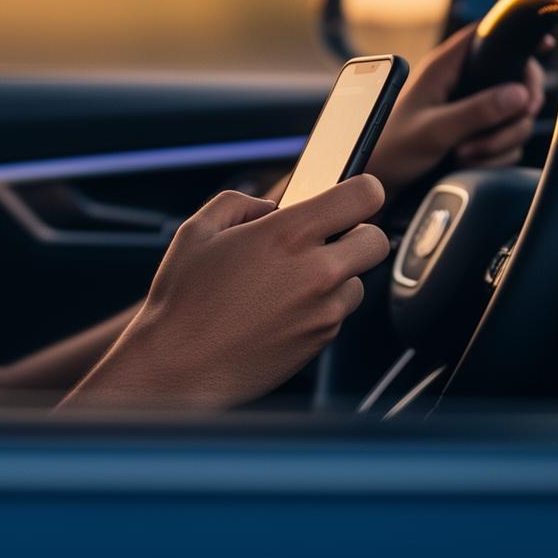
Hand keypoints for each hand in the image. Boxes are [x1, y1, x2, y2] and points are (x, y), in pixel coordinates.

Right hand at [62, 175, 389, 410]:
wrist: (180, 367)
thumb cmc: (183, 301)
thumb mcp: (198, 230)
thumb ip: (240, 204)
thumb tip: (268, 208)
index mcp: (289, 234)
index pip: (364, 196)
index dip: (361, 191)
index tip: (349, 197)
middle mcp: (317, 272)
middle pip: (376, 241)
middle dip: (355, 235)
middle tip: (322, 241)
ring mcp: (324, 311)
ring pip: (358, 281)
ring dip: (336, 276)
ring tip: (289, 282)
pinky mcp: (321, 342)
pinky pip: (337, 313)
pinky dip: (320, 307)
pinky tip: (280, 310)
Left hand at [364, 24, 546, 191]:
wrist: (376, 183)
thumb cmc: (389, 149)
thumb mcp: (433, 130)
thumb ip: (476, 111)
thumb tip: (518, 94)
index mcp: (445, 67)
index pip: (489, 35)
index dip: (518, 38)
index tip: (543, 46)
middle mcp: (461, 83)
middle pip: (516, 80)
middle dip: (514, 111)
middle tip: (503, 128)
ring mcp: (470, 109)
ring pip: (514, 116)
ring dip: (498, 141)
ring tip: (464, 153)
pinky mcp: (475, 134)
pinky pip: (505, 140)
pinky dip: (493, 155)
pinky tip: (467, 162)